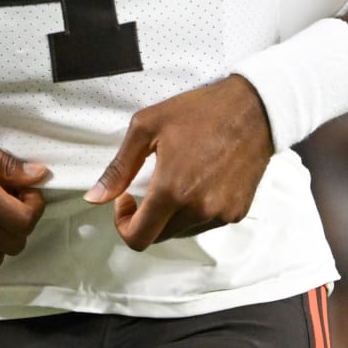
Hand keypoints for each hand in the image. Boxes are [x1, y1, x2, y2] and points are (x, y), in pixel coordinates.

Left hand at [86, 76, 272, 250]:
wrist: (253, 109)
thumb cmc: (199, 111)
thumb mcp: (147, 127)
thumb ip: (118, 167)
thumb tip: (94, 197)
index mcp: (172, 190)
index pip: (138, 238)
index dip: (123, 225)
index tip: (126, 200)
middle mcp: (198, 210)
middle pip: (159, 237)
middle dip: (146, 218)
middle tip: (147, 187)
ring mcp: (220, 214)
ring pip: (182, 232)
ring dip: (171, 215)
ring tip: (177, 179)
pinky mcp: (237, 212)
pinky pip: (205, 223)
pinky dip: (195, 211)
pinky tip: (199, 181)